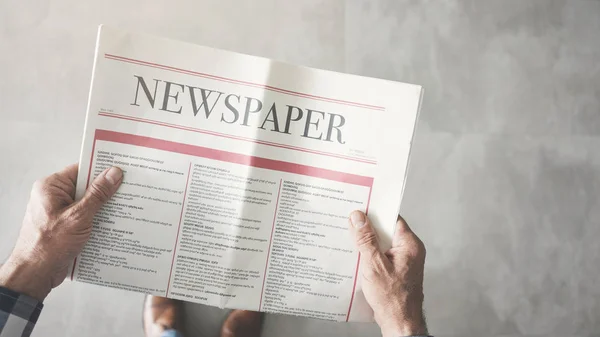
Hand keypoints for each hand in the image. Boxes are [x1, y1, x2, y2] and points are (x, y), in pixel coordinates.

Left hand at [0, 164, 122, 300]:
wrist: (35, 275)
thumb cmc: (48, 245)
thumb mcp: (78, 216)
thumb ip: (97, 195)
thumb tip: (113, 174)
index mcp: (51, 187)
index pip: (81, 170)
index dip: (102, 170)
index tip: (122, 170)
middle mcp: (53, 197)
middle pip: (86, 187)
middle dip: (106, 192)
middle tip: (129, 191)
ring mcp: (59, 212)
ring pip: (88, 204)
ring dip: (103, 209)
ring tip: (125, 209)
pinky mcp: (65, 226)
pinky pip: (86, 217)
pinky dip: (98, 221)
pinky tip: (114, 225)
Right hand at [349, 211, 426, 336]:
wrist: (400, 323)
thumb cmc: (392, 299)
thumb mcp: (374, 265)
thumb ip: (366, 240)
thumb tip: (358, 217)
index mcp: (410, 245)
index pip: (392, 219)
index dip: (375, 212)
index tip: (359, 208)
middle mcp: (409, 251)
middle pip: (386, 231)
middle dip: (367, 229)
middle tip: (348, 224)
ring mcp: (403, 262)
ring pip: (382, 244)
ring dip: (367, 244)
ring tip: (349, 240)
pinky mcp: (396, 271)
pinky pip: (381, 256)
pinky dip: (369, 255)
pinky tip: (356, 258)